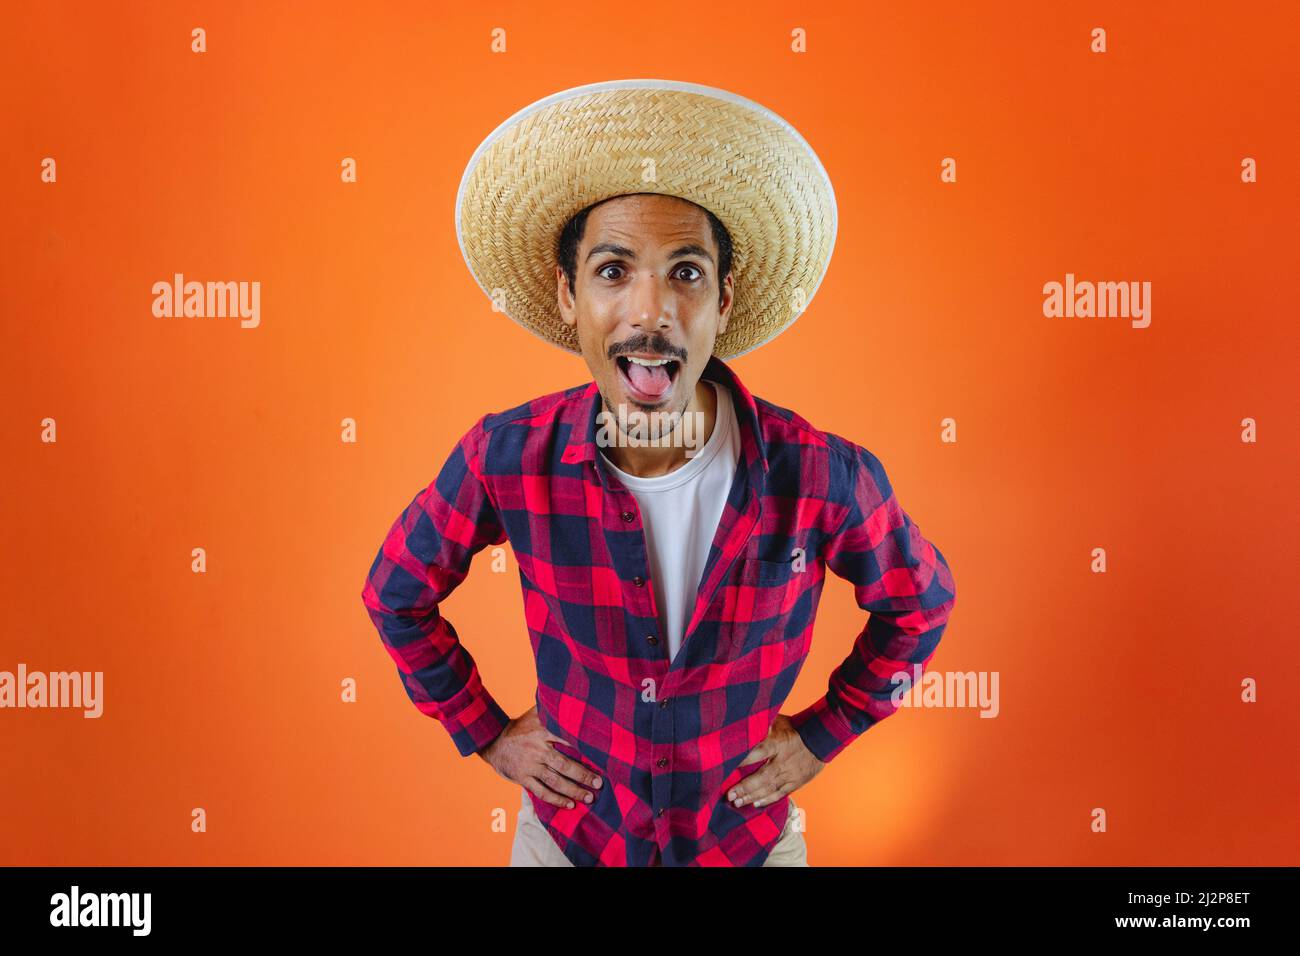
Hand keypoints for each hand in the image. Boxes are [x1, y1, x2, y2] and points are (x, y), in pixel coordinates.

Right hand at [478, 705, 602, 808]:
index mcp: (542, 732)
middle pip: (564, 765)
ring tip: (589, 797)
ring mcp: (530, 765)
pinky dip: (556, 800)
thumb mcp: (534, 714)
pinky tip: (569, 804)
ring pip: (554, 781)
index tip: (601, 756)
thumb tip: (568, 695)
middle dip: (583, 775)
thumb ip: (550, 708)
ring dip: (573, 790)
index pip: (567, 740)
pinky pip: (541, 792)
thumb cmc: (519, 728)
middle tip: (599, 783)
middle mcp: (537, 749)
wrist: (492, 741)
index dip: (584, 748)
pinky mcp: (523, 778)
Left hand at [726, 714, 824, 808]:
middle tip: (730, 795)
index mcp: (777, 744)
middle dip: (744, 788)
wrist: (822, 738)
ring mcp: (790, 774)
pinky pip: (781, 793)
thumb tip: (745, 721)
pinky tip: (756, 803)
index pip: (758, 752)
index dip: (743, 761)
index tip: (727, 767)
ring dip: (752, 796)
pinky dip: (768, 799)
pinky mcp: (796, 782)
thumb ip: (763, 725)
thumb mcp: (779, 721)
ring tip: (737, 802)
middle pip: (761, 777)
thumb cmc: (796, 728)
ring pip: (769, 788)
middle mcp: (783, 761)